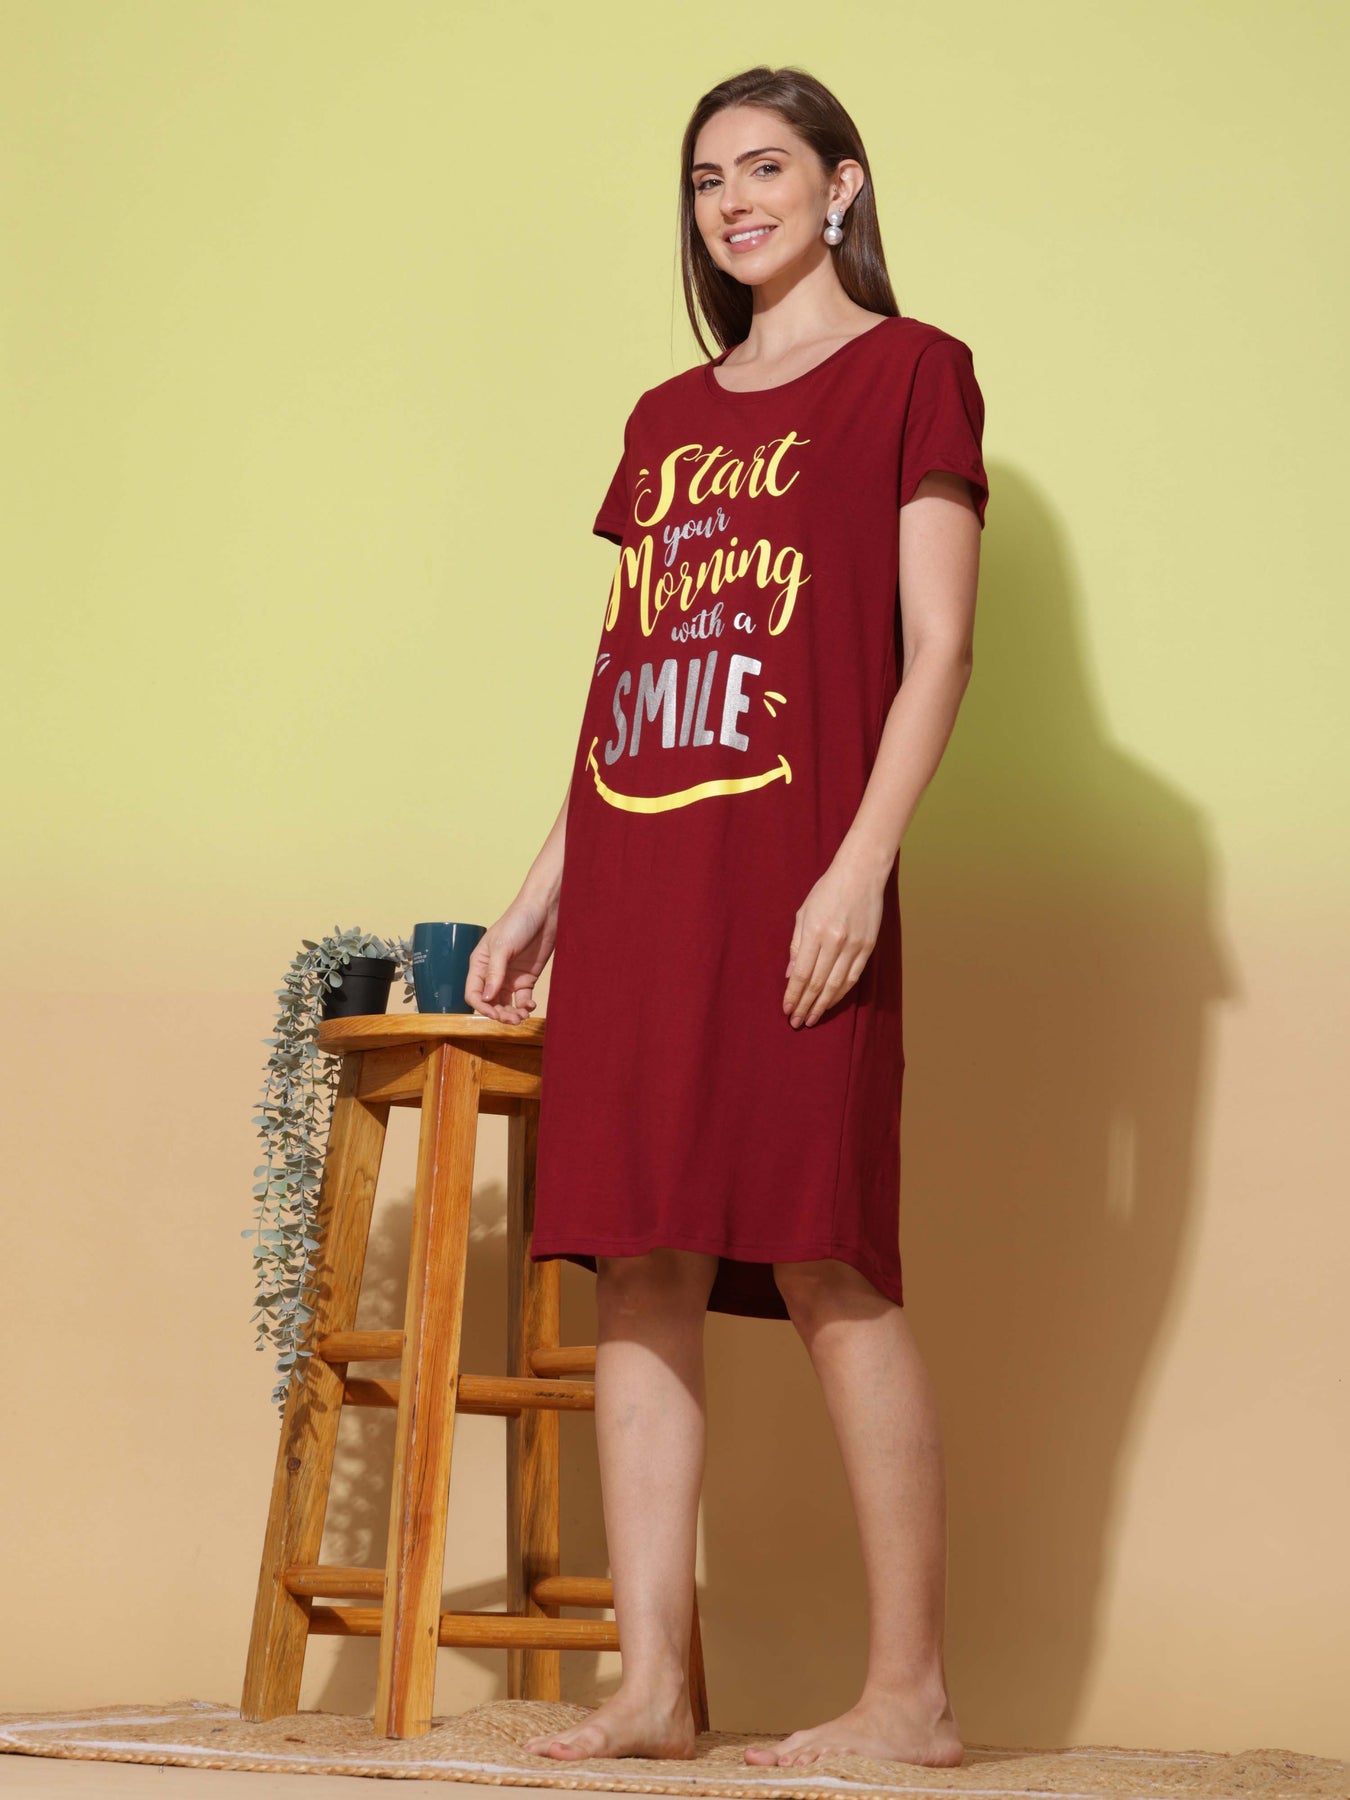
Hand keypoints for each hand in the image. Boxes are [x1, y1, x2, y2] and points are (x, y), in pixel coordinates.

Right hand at [465, 894, 555, 1023]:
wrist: (544, 911)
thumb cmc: (518, 921)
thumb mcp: (502, 947)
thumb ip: (494, 973)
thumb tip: (486, 999)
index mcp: (480, 964)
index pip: (474, 993)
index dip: (482, 1007)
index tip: (495, 1014)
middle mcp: (493, 973)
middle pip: (490, 1003)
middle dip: (500, 1014)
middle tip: (514, 1020)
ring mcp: (510, 977)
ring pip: (506, 1004)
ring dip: (512, 1014)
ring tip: (522, 1017)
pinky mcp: (526, 978)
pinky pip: (522, 999)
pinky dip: (525, 1006)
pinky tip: (530, 1006)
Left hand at [783, 853, 886, 1027]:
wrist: (861, 874)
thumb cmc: (827, 890)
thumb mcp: (804, 913)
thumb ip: (796, 945)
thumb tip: (790, 975)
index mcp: (816, 932)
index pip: (802, 973)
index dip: (793, 995)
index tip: (786, 1010)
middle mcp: (835, 942)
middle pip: (818, 984)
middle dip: (805, 1005)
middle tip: (796, 1023)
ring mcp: (854, 946)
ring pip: (837, 985)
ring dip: (823, 1005)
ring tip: (812, 1018)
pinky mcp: (868, 947)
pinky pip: (853, 978)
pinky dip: (841, 994)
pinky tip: (831, 1003)